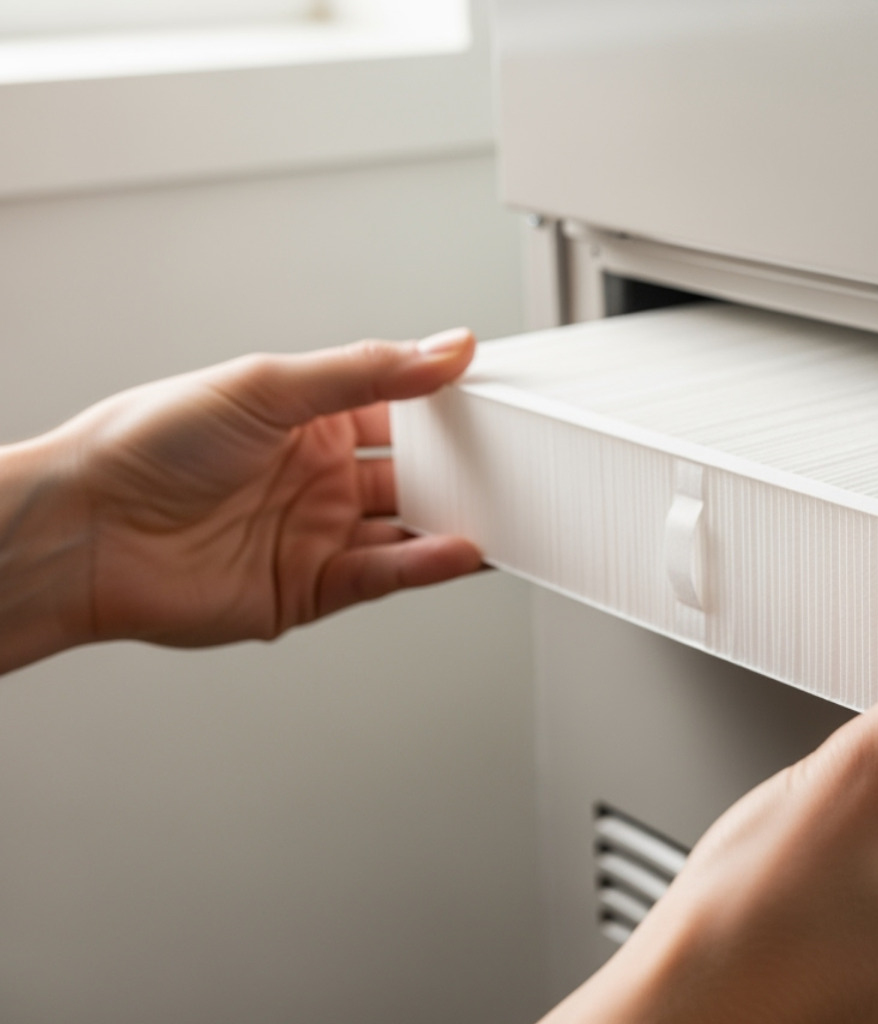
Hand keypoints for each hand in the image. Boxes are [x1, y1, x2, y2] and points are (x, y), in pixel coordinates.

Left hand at [0, 329, 483, 671]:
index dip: (447, 405)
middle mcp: (316, 476)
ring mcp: (315, 534)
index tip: (499, 400)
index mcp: (307, 418)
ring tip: (508, 513)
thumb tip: (447, 347)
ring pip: (408, 529)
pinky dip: (427, 564)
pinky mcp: (308, 590)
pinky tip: (461, 549)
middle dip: (465, 469)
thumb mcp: (270, 385)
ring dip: (456, 522)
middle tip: (519, 462)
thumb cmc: (146, 444)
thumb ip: (368, 371)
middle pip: (415, 473)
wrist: (83, 531)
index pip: (399, 407)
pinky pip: (384, 574)